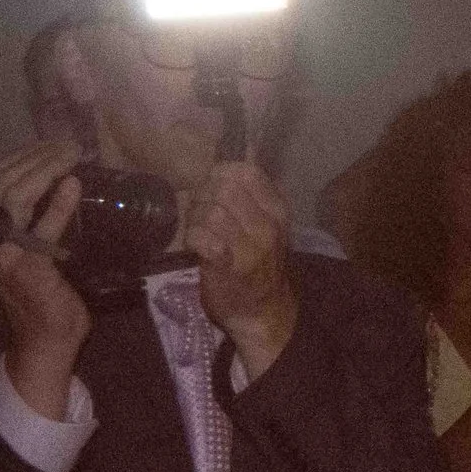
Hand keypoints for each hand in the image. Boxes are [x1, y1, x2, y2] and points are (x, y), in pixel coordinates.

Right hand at [0, 140, 90, 416]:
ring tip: (70, 156)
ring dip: (45, 170)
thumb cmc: (46, 296)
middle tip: (66, 145)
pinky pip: (42, 229)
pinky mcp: (30, 268)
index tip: (48, 144)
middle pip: (2, 181)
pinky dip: (59, 204)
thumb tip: (63, 184)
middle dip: (35, 157)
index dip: (18, 157)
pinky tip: (73, 184)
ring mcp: (7, 254)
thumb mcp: (33, 252)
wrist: (45, 343)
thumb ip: (37, 222)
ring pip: (16, 197)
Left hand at [185, 162, 298, 380]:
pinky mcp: (229, 265)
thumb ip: (251, 196)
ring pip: (210, 210)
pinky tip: (196, 248)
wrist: (263, 312)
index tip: (213, 190)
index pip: (246, 172)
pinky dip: (193, 239)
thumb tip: (226, 159)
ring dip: (195, 219)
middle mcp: (268, 225)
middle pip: (223, 188)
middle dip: (203, 197)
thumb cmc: (259, 266)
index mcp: (277, 210)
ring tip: (198, 232)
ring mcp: (250, 246)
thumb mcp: (266, 226)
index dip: (221, 174)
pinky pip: (202, 237)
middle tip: (200, 213)